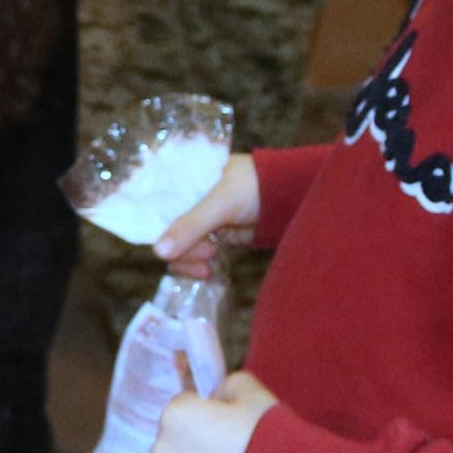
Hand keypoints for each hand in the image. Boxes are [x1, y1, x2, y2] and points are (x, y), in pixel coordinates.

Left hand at [151, 368, 276, 452]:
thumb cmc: (267, 434)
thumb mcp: (252, 392)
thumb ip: (227, 385)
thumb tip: (218, 397)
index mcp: (175, 416)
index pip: (183, 405)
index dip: (206, 411)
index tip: (228, 421)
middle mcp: (163, 451)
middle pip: (177, 439)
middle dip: (196, 440)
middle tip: (231, 448)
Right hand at [153, 158, 261, 276]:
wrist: (295, 196)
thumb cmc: (256, 187)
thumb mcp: (221, 203)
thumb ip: (191, 226)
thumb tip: (158, 253)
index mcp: (185, 180)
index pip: (158, 205)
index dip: (157, 227)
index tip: (165, 248)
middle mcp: (190, 200)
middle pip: (168, 230)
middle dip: (181, 249)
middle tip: (205, 253)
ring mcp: (203, 219)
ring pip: (182, 246)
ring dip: (189, 260)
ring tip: (207, 266)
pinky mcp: (217, 236)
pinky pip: (197, 253)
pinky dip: (199, 265)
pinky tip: (207, 272)